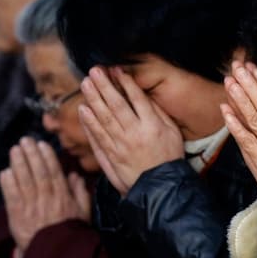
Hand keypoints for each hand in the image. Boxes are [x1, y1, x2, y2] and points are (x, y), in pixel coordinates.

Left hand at [0, 138, 91, 250]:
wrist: (54, 254)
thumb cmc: (70, 231)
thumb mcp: (83, 212)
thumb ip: (80, 193)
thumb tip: (75, 176)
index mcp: (63, 197)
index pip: (54, 173)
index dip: (47, 157)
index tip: (42, 144)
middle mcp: (46, 200)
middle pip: (37, 173)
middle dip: (31, 155)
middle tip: (25, 140)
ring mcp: (31, 207)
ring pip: (24, 181)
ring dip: (18, 164)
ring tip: (15, 150)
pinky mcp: (17, 216)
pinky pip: (11, 197)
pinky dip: (8, 183)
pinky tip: (6, 171)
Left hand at [78, 66, 183, 195]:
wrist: (160, 187)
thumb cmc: (169, 157)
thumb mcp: (173, 133)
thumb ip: (158, 114)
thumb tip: (142, 96)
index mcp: (152, 127)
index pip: (137, 99)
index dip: (125, 83)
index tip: (116, 70)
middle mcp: (134, 134)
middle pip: (116, 106)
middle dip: (104, 86)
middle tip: (94, 71)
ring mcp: (120, 146)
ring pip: (103, 119)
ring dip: (93, 99)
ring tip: (85, 83)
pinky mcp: (110, 156)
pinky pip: (97, 137)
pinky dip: (89, 123)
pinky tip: (83, 109)